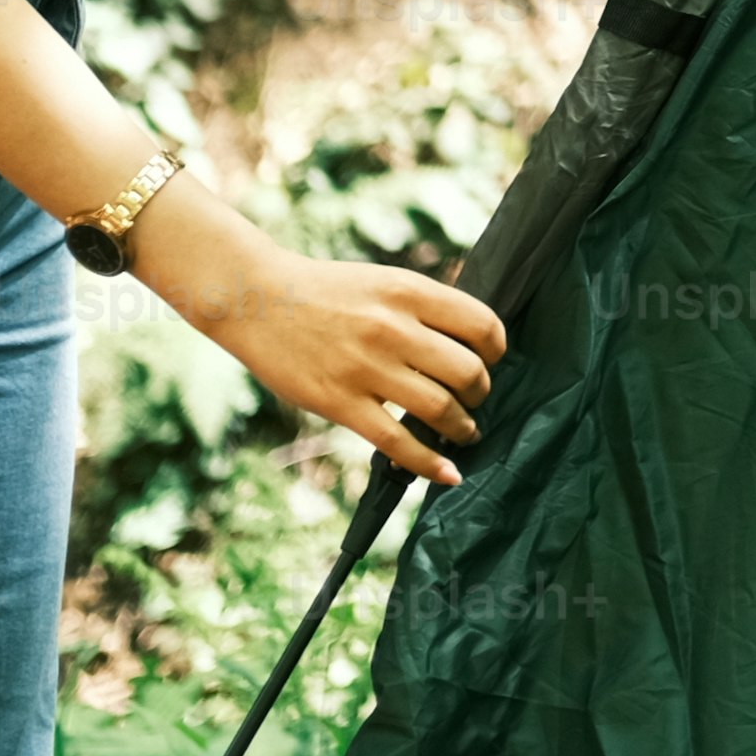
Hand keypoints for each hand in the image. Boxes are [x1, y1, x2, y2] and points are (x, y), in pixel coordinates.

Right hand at [158, 213, 507, 490]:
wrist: (257, 299)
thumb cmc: (326, 290)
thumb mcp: (383, 282)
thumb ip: (423, 308)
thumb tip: (470, 343)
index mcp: (409, 291)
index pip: (481, 324)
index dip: (498, 350)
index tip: (493, 361)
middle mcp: (393, 328)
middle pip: (468, 371)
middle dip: (482, 393)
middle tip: (476, 401)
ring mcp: (366, 367)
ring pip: (440, 409)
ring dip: (463, 428)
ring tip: (465, 432)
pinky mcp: (340, 402)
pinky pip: (397, 442)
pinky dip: (429, 463)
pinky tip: (448, 473)